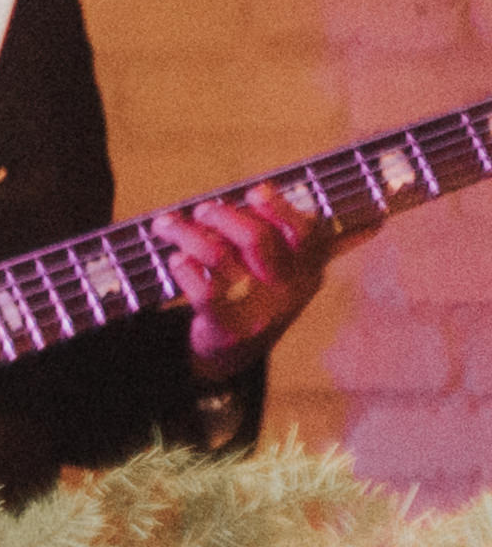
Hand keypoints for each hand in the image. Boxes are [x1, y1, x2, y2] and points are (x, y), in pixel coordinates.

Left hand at [160, 182, 364, 365]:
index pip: (306, 233)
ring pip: (219, 258)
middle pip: (256, 238)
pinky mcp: (227, 328)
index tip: (256, 191)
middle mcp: (288, 290)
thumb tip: (378, 221)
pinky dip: (183, 268)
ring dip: (188, 235)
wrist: (233, 355)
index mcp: (309, 270)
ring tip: (168, 226)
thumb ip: (314, 243)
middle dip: (223, 216)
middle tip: (202, 209)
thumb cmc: (259, 296)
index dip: (280, 208)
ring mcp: (258, 310)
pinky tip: (175, 260)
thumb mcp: (291, 273)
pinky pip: (202, 289)